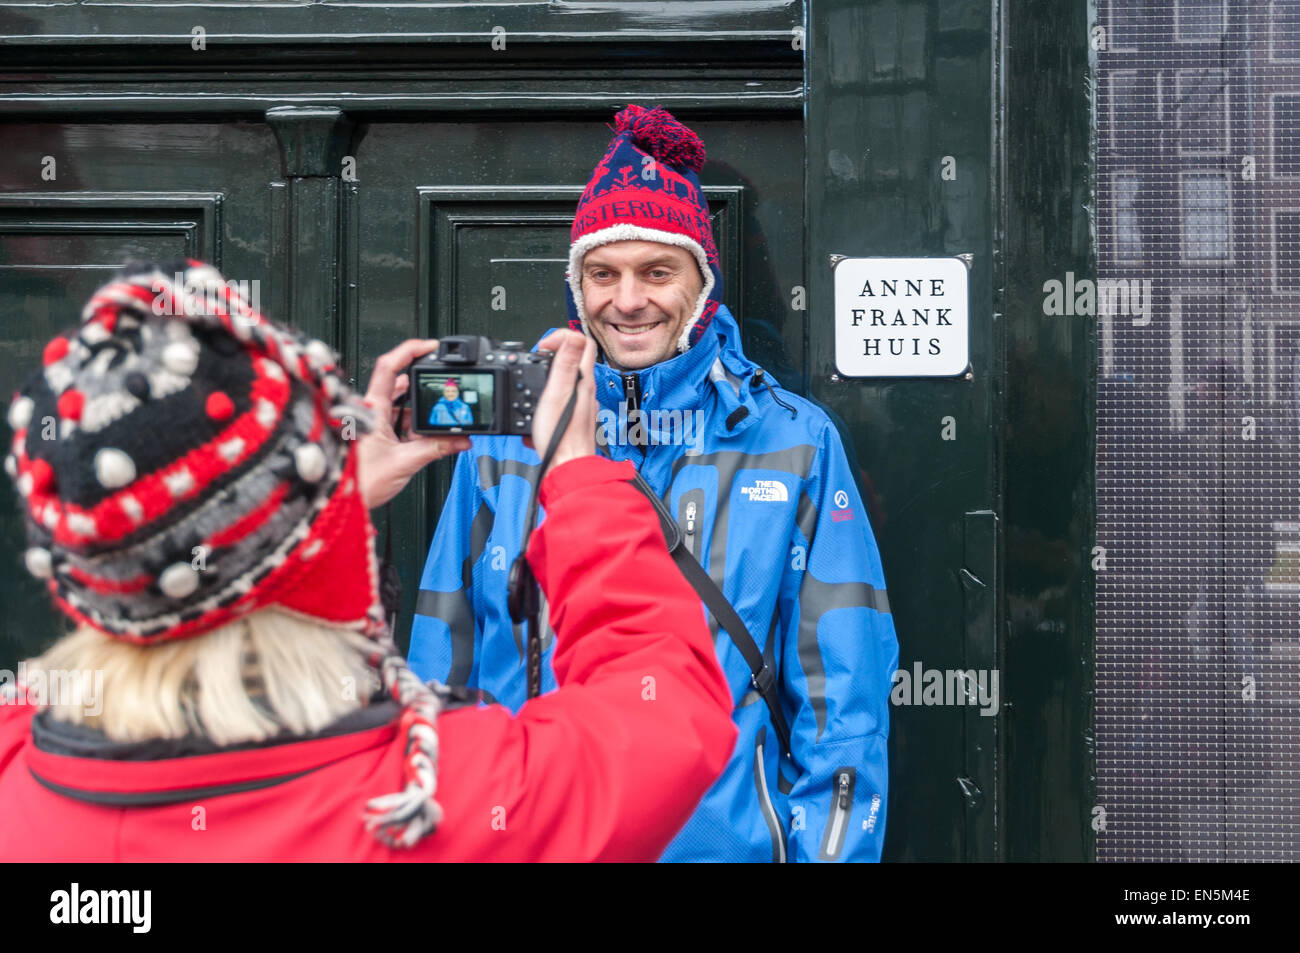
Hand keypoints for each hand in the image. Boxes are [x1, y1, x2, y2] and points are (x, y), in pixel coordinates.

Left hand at [356, 339, 471, 508]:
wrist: (343, 501)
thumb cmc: (360, 482)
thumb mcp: (405, 463)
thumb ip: (436, 448)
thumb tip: (460, 439)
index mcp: (371, 408)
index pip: (390, 366)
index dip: (411, 350)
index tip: (430, 347)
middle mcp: (368, 410)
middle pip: (399, 383)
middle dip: (423, 387)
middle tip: (441, 389)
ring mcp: (370, 421)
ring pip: (399, 404)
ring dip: (418, 411)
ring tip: (432, 423)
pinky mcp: (373, 434)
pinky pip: (396, 420)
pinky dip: (412, 425)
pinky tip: (422, 436)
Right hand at [525, 330, 596, 469]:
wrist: (567, 468)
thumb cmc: (562, 437)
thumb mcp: (558, 394)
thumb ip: (566, 364)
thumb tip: (572, 337)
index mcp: (583, 380)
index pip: (582, 342)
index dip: (561, 336)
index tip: (543, 346)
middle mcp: (586, 391)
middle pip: (575, 358)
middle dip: (554, 353)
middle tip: (537, 360)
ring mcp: (582, 405)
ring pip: (568, 379)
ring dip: (550, 376)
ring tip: (535, 384)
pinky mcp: (575, 418)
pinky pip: (562, 400)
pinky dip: (548, 399)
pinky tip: (539, 409)